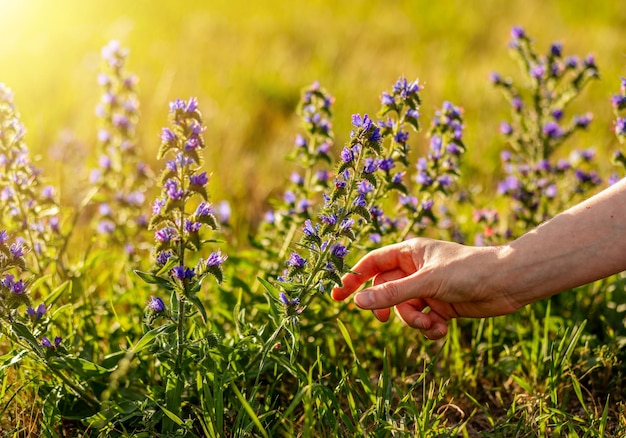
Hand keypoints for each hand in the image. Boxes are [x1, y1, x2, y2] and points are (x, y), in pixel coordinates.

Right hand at [332, 238, 519, 339]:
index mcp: (409, 253)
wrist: (508, 283)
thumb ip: (391, 294)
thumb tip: (358, 303)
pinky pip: (422, 320)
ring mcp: (428, 288)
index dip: (353, 278)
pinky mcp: (440, 306)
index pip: (372, 264)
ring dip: (414, 321)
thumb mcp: (426, 283)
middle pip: (385, 290)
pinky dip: (429, 328)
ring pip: (403, 310)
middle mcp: (416, 269)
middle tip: (382, 320)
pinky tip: (443, 330)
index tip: (337, 295)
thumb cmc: (469, 270)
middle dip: (388, 307)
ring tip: (431, 323)